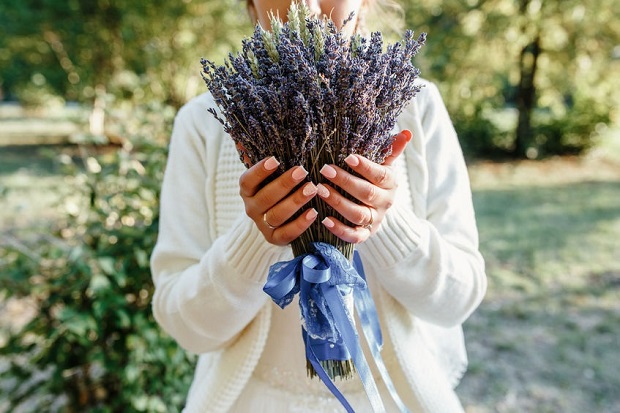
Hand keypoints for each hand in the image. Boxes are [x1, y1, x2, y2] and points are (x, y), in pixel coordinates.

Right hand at [239, 156, 318, 245]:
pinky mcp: (275, 239)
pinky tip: (314, 212)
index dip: (259, 171)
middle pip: (265, 198)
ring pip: (277, 215)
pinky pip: (287, 234)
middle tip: (302, 171)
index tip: (275, 159)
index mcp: (247, 190)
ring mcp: (263, 225)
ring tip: (312, 189)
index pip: (247, 181)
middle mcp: (252, 208)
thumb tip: (243, 135)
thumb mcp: (270, 172)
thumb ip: (260, 155)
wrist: (280, 220)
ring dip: (295, 202)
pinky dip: (300, 224)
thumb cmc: (276, 188)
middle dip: (284, 184)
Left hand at [316, 129, 411, 243]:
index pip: (379, 175)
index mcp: (390, 184)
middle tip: (325, 170)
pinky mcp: (365, 235)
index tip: (347, 157)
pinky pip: (354, 236)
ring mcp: (375, 220)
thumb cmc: (375, 181)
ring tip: (320, 190)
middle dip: (345, 181)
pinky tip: (325, 220)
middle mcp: (385, 203)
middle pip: (367, 193)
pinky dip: (339, 229)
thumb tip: (407, 133)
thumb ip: (391, 149)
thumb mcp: (384, 165)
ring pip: (358, 214)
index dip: (365, 167)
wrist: (377, 210)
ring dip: (338, 202)